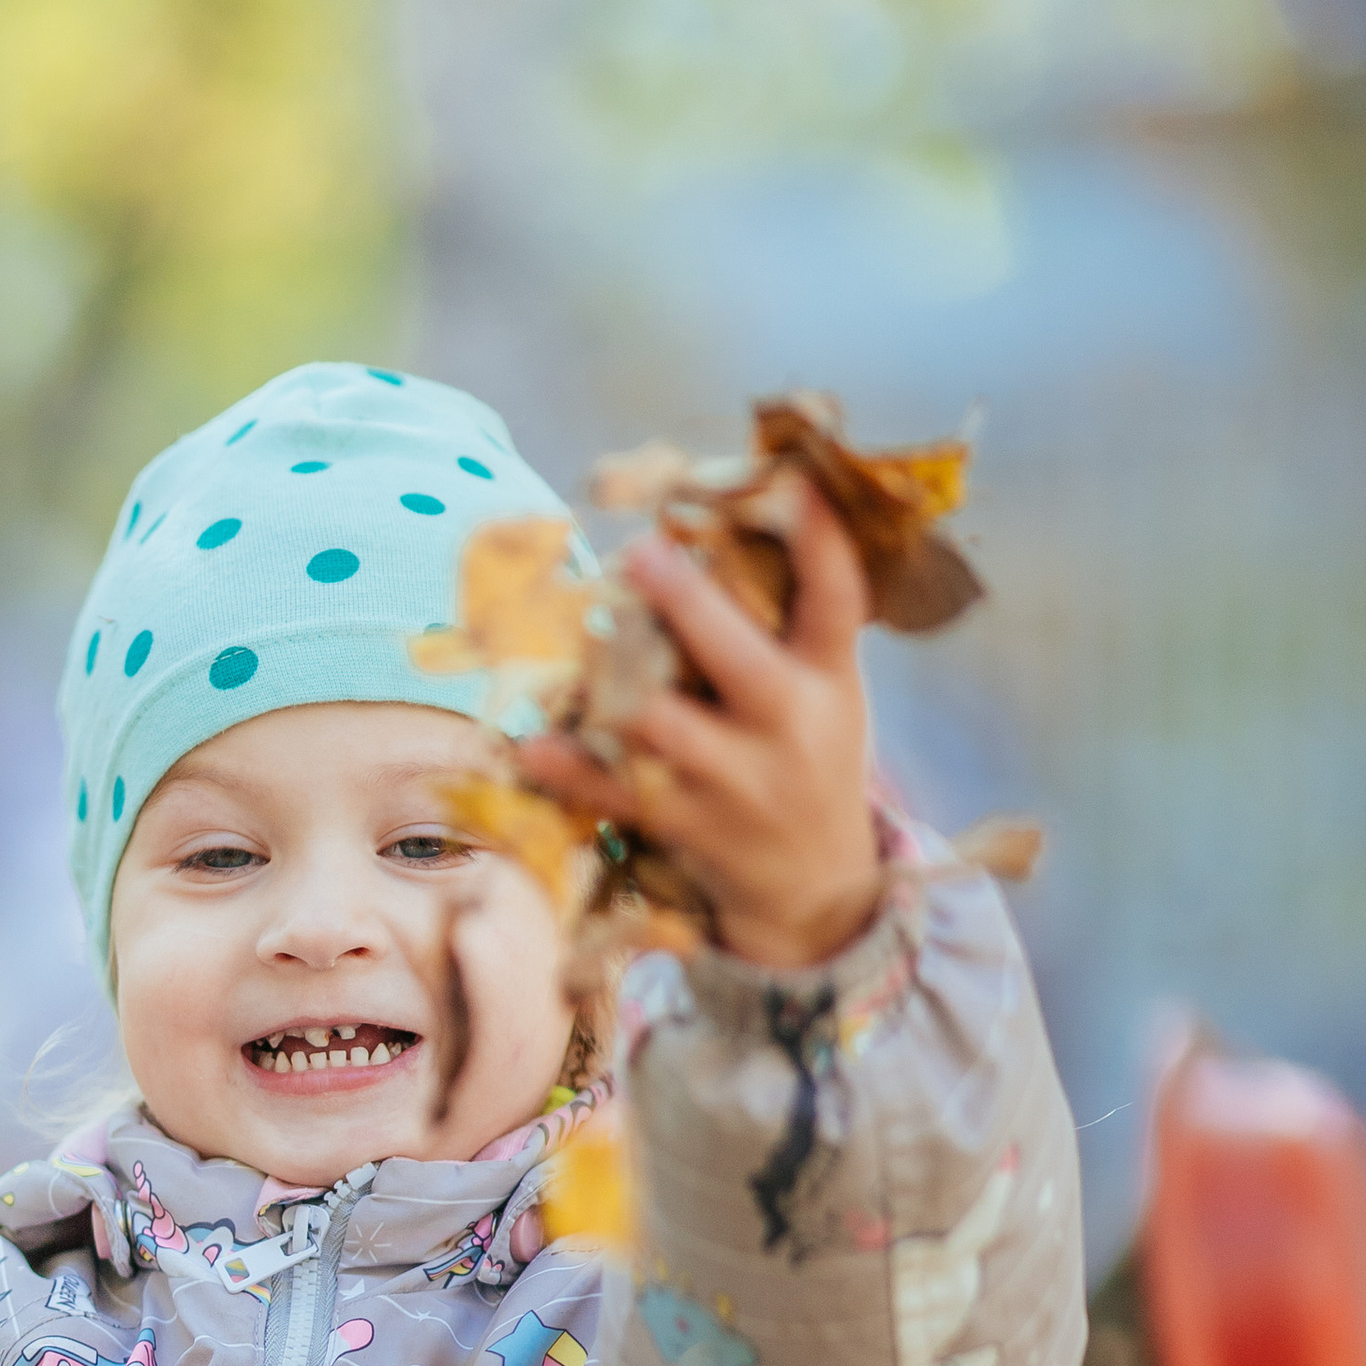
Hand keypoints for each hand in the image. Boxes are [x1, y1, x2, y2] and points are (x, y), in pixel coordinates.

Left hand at [523, 477, 881, 970]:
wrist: (817, 886)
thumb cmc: (811, 755)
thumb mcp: (830, 690)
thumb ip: (794, 621)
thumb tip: (741, 509)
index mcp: (829, 681)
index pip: (836, 600)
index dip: (819, 538)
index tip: (793, 478)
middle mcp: (786, 728)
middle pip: (736, 657)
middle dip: (687, 603)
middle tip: (639, 551)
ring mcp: (733, 782)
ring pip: (662, 724)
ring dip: (613, 677)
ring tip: (578, 630)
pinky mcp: (685, 823)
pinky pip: (616, 791)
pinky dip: (568, 768)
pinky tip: (529, 739)